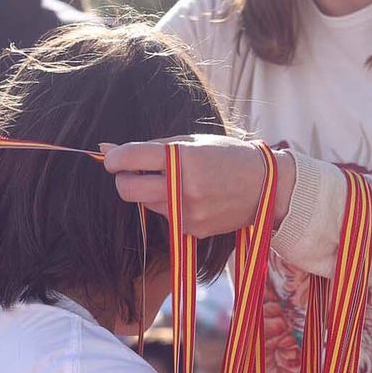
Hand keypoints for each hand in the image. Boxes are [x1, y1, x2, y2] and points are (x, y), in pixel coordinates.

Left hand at [102, 135, 293, 238]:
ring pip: (146, 204)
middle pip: (127, 190)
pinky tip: (193, 197)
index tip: (113, 158)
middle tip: (133, 172)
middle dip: (123, 180)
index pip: (129, 158)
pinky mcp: (192, 230)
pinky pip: (166, 217)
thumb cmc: (226, 156)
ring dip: (150, 193)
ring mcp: (187, 212)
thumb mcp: (191, 142)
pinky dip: (169, 206)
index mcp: (182, 158)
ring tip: (177, 182)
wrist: (266, 186)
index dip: (114, 158)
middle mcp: (182, 187)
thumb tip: (105, 148)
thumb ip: (150, 147)